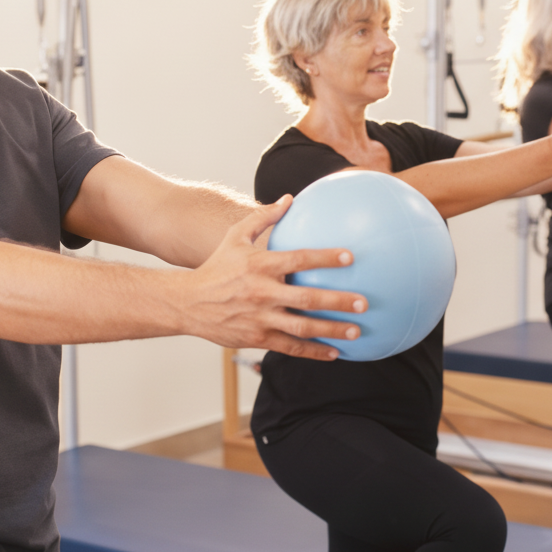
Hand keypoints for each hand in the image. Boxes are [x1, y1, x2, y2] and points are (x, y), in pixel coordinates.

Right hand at [172, 197, 365, 359]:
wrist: (188, 302)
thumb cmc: (216, 267)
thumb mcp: (235, 237)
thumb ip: (263, 217)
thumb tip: (289, 198)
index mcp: (260, 265)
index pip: (299, 260)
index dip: (325, 258)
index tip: (350, 257)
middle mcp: (262, 292)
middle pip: (307, 299)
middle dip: (338, 302)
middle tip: (364, 302)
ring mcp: (260, 318)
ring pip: (303, 328)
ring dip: (332, 330)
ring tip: (356, 331)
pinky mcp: (257, 338)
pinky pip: (291, 347)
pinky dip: (314, 352)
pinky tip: (335, 353)